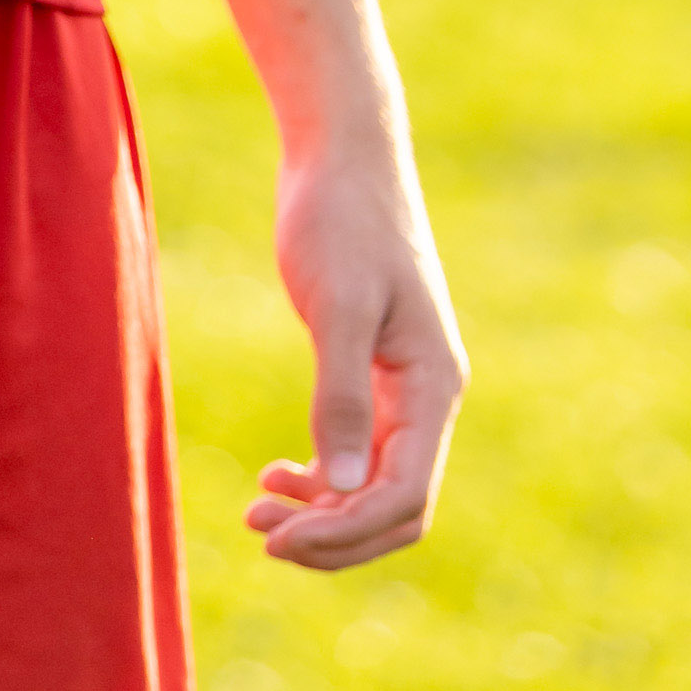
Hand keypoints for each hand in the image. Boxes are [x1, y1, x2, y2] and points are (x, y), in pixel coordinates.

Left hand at [245, 143, 466, 570]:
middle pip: (395, 508)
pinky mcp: (375, 371)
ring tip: (256, 508)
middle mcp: (428, 398)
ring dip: (323, 512)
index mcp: (434, 387)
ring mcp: (404, 387)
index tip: (279, 537)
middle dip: (333, 535)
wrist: (342, 152)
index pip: (404, 497)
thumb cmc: (341, 217)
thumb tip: (339, 488)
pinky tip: (278, 473)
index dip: (345, 532)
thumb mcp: (339, 304)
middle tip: (260, 531)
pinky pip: (359, 451)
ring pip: (374, 485)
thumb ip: (341, 394)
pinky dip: (322, 476)